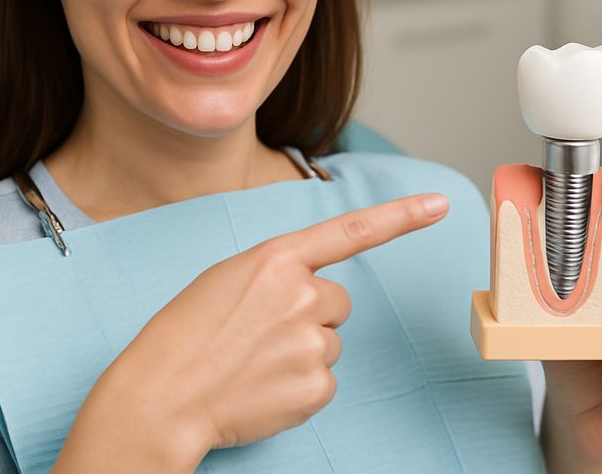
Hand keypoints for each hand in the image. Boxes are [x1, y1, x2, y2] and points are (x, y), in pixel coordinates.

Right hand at [55, 192, 449, 471]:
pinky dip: (299, 387)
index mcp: (275, 259)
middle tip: (261, 334)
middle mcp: (301, 294)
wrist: (161, 396)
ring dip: (300, 352)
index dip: (401, 216)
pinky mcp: (314, 387)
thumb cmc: (185, 335)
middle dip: (309, 316)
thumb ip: (277, 273)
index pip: (350, 231)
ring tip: (253, 363)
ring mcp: (311, 342)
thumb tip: (317, 292)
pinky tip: (263, 387)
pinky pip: (324, 381)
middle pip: (338, 302)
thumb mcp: (226, 280)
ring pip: (330, 343)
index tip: (439, 204)